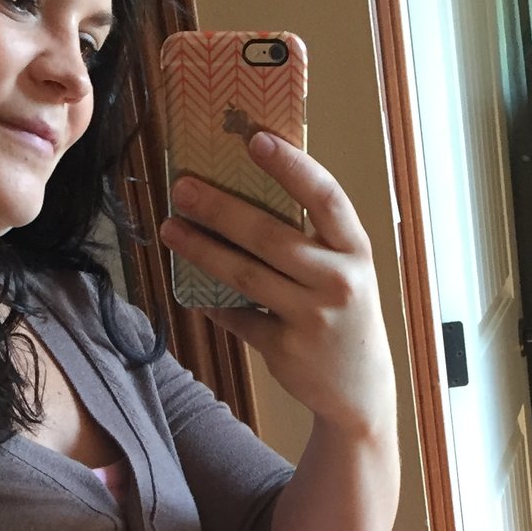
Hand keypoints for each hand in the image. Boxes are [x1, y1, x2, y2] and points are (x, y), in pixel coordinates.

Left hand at [159, 134, 394, 437]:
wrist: (360, 390)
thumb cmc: (345, 315)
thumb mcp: (345, 271)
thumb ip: (313, 239)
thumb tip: (249, 189)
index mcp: (356, 251)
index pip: (326, 198)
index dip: (292, 167)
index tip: (255, 140)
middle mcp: (338, 282)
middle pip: (270, 236)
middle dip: (220, 209)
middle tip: (182, 188)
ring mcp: (312, 318)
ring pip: (245, 275)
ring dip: (202, 250)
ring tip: (171, 229)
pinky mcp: (285, 350)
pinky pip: (238, 318)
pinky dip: (214, 303)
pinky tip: (193, 290)